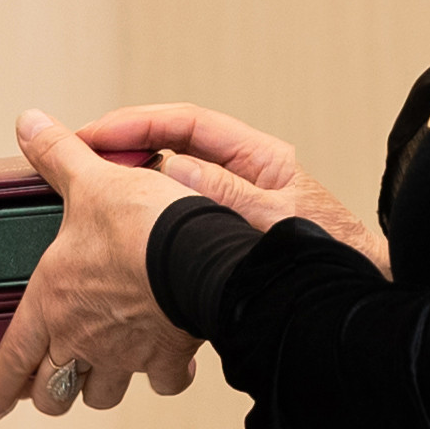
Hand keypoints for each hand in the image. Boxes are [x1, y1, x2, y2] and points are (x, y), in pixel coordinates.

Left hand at [0, 111, 207, 418]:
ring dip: (97, 386)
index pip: (10, 363)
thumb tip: (29, 123)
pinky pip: (159, 382)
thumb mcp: (90, 180)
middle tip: (47, 386)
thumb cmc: (139, 224)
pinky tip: (161, 360)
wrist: (199, 256)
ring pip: (100, 394)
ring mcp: (124, 356)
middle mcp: (82, 340)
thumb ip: (57, 155)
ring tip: (99, 372)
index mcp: (50, 305)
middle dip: (47, 393)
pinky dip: (158, 374)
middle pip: (53, 392)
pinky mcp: (166, 358)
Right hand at [79, 99, 391, 282]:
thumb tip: (173, 169)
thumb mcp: (273, 222)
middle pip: (168, 148)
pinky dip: (143, 228)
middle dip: (120, 150)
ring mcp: (231, 209)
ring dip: (127, 188)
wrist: (352, 305)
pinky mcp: (223, 243)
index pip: (183, 123)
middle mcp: (243, 177)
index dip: (133, 124)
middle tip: (77, 158)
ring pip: (166, 186)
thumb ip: (225, 194)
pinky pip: (173, 225)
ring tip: (88, 195)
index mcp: (259, 157)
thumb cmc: (332, 258)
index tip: (92, 135)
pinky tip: (120, 241)